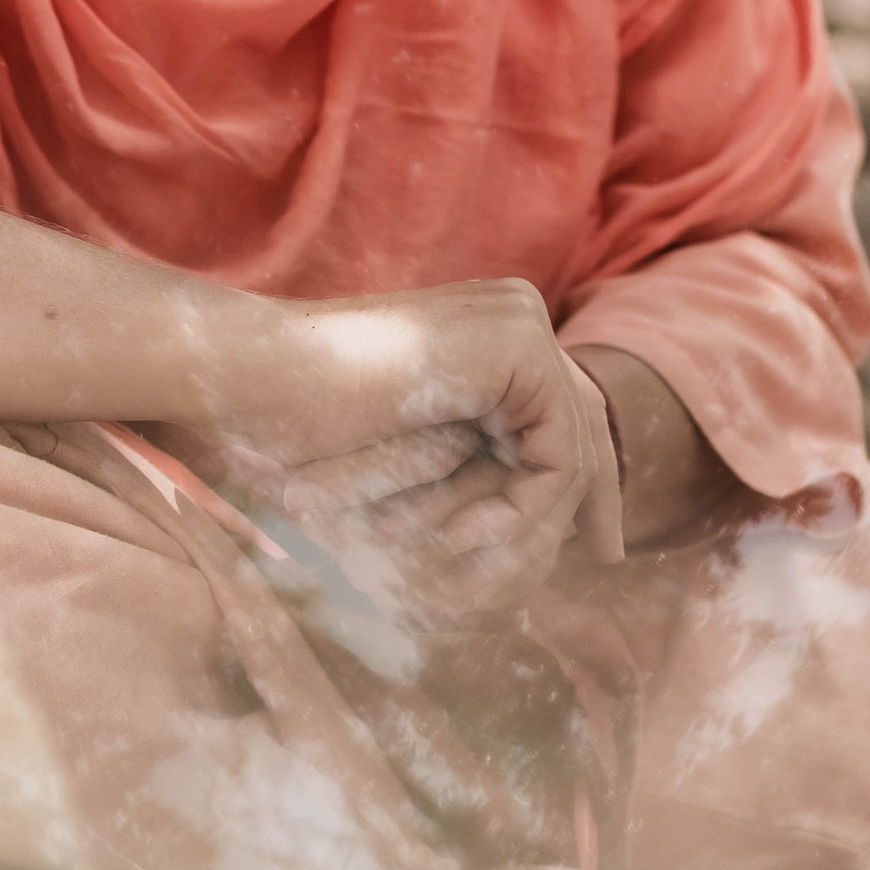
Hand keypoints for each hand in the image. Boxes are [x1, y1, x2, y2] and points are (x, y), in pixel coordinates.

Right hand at [187, 280, 626, 621]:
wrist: (258, 377)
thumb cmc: (300, 418)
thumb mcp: (407, 444)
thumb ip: (463, 455)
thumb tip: (519, 511)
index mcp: (486, 326)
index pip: (558, 407)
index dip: (579, 476)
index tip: (594, 541)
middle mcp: (513, 311)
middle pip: (581, 423)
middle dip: (597, 498)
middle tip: (611, 558)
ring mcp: (521, 322)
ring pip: (571, 450)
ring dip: (526, 521)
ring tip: (463, 557)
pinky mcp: (520, 347)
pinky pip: (559, 456)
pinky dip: (520, 510)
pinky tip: (461, 535)